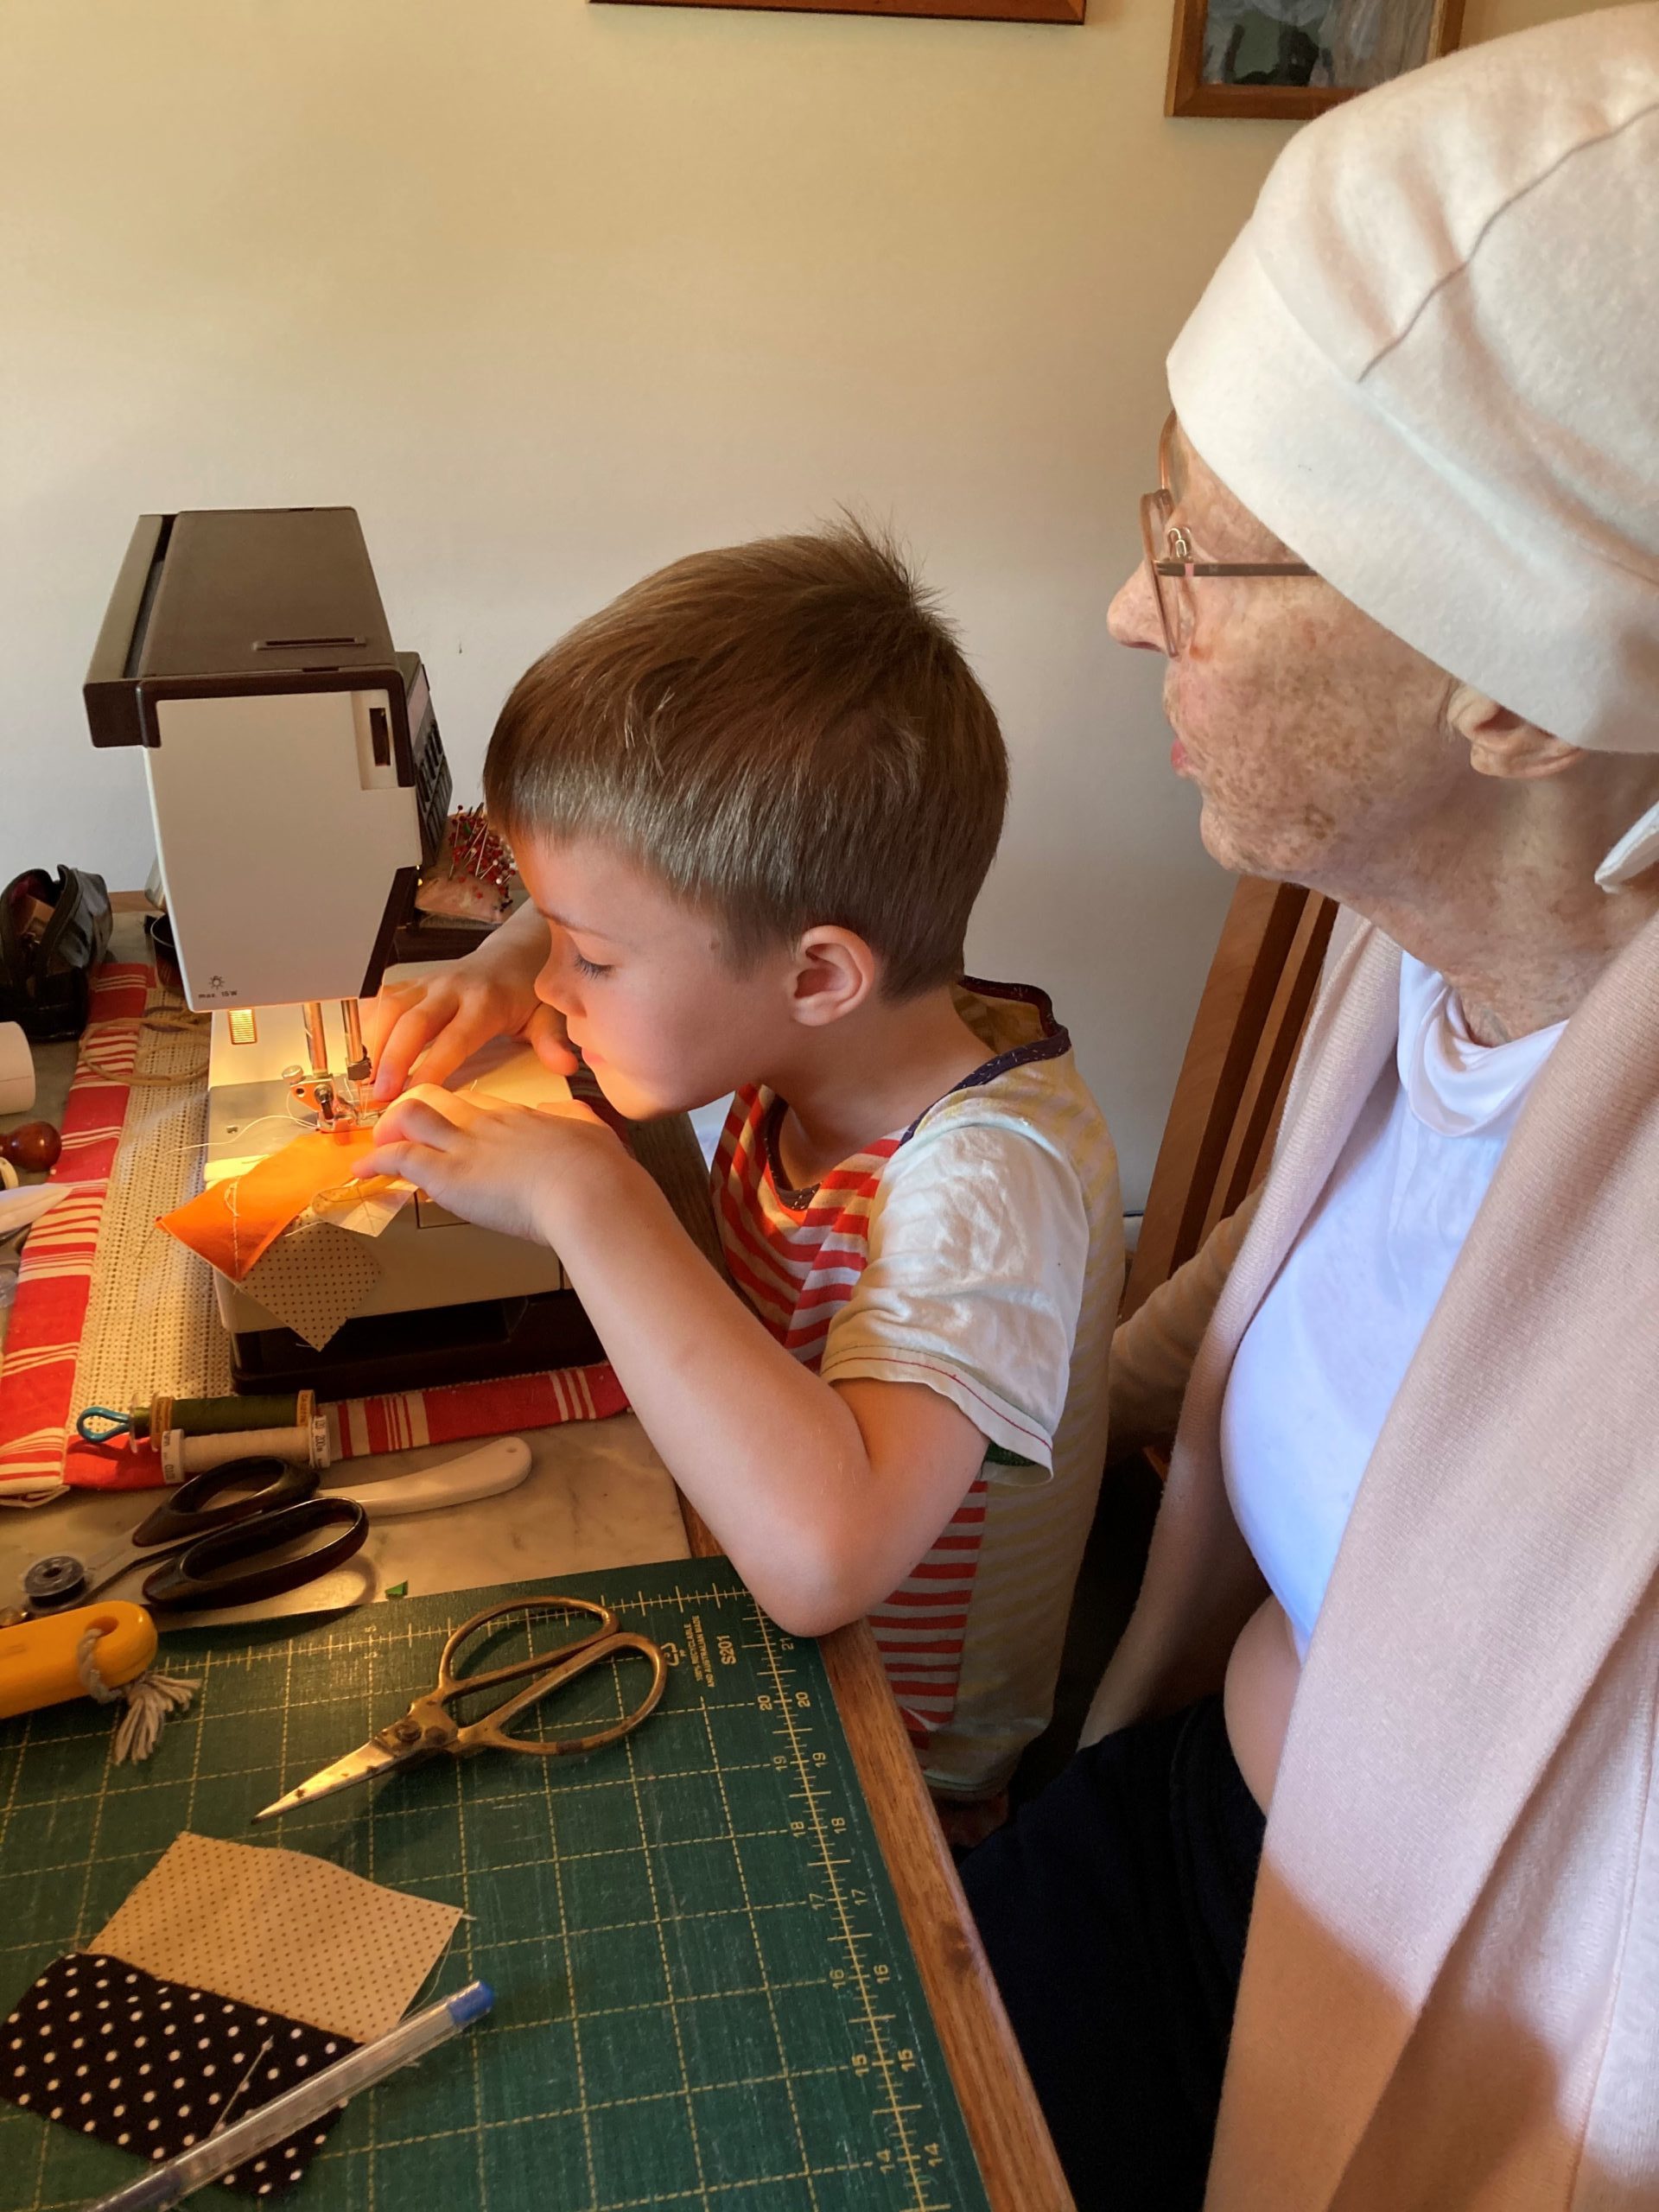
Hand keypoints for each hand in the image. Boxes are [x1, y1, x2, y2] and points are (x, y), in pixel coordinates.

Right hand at [363, 908, 574, 1101]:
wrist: (516, 953)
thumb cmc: (529, 992)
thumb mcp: (548, 1015)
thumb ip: (552, 1041)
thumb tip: (566, 1065)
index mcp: (486, 1002)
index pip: (455, 1038)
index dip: (432, 1066)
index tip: (413, 1096)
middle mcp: (453, 989)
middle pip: (414, 1022)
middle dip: (393, 1058)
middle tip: (379, 1093)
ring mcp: (431, 983)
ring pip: (393, 1008)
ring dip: (374, 1043)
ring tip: (364, 1079)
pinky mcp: (417, 983)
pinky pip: (386, 999)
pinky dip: (370, 1023)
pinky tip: (361, 1051)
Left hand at [366, 1084, 622, 1243]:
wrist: (590, 1191)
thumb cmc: (599, 1173)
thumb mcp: (593, 1133)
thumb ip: (575, 1122)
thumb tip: (569, 1118)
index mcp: (524, 1117)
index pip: (480, 1108)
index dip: (460, 1120)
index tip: (453, 1132)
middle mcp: (489, 1123)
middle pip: (440, 1102)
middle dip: (416, 1115)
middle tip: (404, 1132)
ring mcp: (466, 1145)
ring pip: (412, 1118)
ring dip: (390, 1131)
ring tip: (377, 1148)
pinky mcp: (448, 1174)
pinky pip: (400, 1157)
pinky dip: (375, 1162)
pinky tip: (362, 1171)